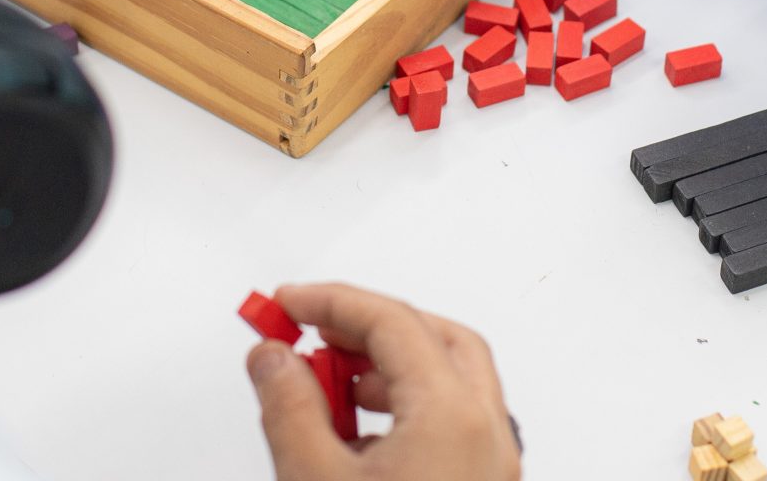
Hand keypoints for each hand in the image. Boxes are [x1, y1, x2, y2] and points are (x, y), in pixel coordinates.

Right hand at [246, 283, 519, 480]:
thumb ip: (290, 409)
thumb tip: (274, 358)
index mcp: (453, 418)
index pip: (393, 322)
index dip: (331, 302)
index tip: (286, 304)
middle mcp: (487, 435)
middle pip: (437, 340)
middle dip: (369, 327)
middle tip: (313, 331)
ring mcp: (492, 466)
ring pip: (450, 385)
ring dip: (388, 371)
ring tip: (328, 388)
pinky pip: (452, 428)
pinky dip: (406, 412)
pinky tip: (358, 440)